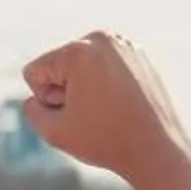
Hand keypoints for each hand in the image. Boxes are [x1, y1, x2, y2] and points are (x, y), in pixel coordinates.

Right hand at [20, 32, 190, 189]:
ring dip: (85, 87)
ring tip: (109, 109)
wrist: (158, 151)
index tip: (74, 115)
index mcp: (78, 51)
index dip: (46, 100)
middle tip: (95, 114)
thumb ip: (32, 110)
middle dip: (66, 90)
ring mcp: (124, 44)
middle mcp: (102, 39)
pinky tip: (122, 103)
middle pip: (59, 65)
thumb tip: (36, 97)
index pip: (35, 72)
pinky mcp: (140, 54)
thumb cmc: (106, 142)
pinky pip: (105, 67)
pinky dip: (107, 85)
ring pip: (82, 66)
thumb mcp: (54, 132)